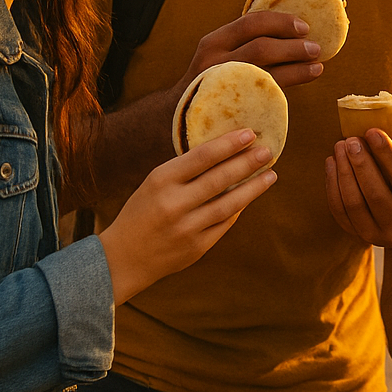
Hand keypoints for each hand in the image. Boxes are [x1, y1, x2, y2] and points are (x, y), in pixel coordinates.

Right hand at [98, 129, 275, 303]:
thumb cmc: (142, 212)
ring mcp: (186, 228)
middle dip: (247, 163)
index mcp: (161, 181)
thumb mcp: (154, 184)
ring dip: (253, 188)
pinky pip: (225, 223)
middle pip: (219, 179)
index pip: (202, 157)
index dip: (228, 144)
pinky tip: (250, 195)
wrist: (121, 259)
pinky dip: (239, 208)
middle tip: (268, 150)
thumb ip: (186, 171)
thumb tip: (228, 151)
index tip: (249, 133)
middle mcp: (174, 204)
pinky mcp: (196, 247)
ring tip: (271, 174)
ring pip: (229, 204)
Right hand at [178, 11, 323, 93]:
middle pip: (261, 47)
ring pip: (265, 72)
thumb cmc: (211, 80)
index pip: (251, 22)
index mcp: (215, 41)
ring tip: (317, 66)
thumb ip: (244, 43)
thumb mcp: (219, 54)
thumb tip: (293, 32)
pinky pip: (263, 95)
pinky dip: (287, 87)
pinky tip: (303, 81)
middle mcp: (215, 60)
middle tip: (315, 48)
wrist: (177, 116)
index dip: (281, 22)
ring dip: (296, 67)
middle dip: (293, 47)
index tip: (304, 26)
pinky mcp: (229, 105)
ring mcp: (221, 84)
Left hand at [325, 129, 391, 247]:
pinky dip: (332, 184)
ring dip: (343, 171)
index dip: (388, 154)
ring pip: (353, 203)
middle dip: (361, 164)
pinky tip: (331, 163)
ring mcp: (375, 235)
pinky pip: (339, 210)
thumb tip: (373, 130)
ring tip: (339, 147)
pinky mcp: (355, 236)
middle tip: (350, 140)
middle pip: (376, 194)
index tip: (372, 132)